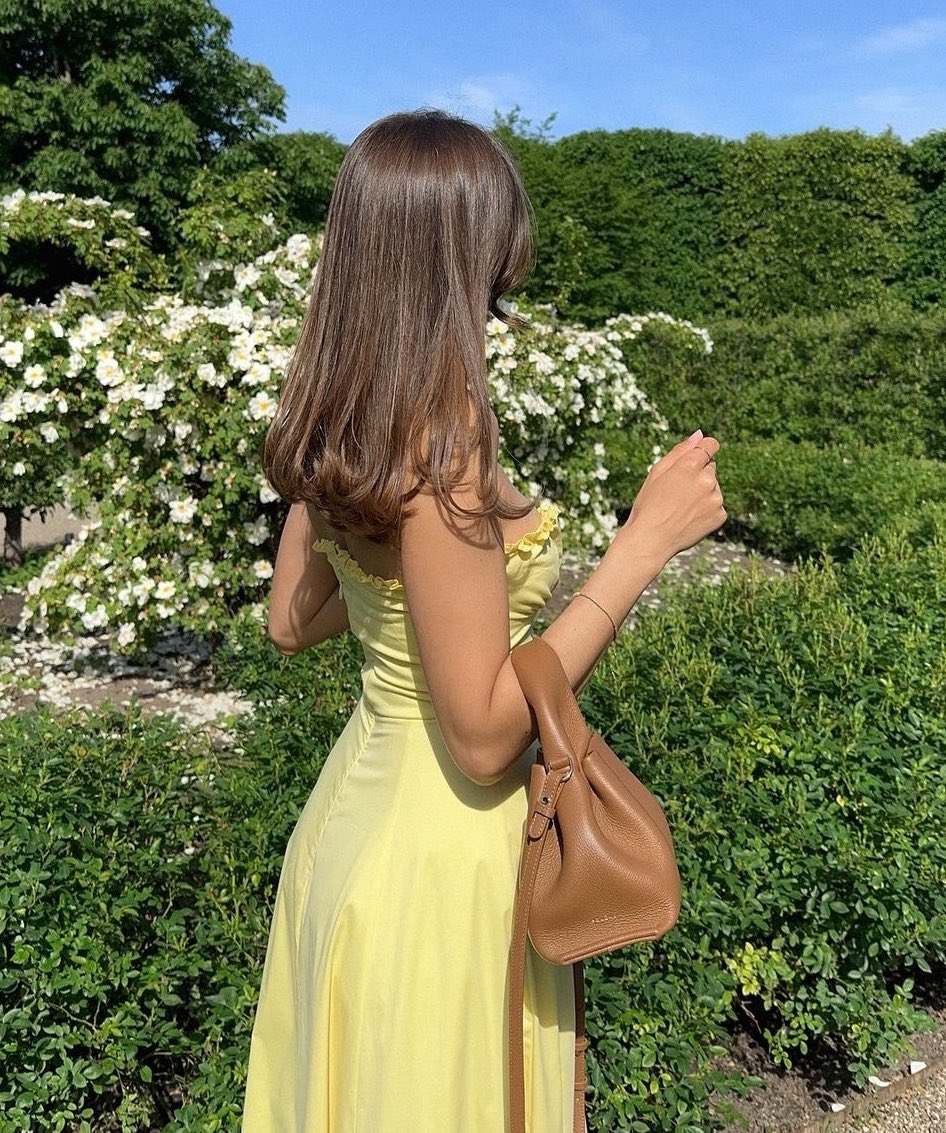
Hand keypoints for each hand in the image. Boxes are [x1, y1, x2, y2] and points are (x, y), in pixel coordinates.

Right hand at [623, 430, 726, 563]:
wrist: (651, 540)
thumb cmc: (648, 505)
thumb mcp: (657, 473)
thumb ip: (680, 451)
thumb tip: (699, 434)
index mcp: (689, 465)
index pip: (710, 445)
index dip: (703, 450)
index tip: (695, 460)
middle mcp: (707, 480)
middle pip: (710, 468)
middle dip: (698, 476)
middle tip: (677, 493)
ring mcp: (716, 499)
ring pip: (713, 488)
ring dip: (703, 494)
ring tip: (681, 509)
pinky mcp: (720, 515)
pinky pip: (716, 506)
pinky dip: (706, 511)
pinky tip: (689, 518)